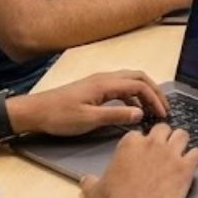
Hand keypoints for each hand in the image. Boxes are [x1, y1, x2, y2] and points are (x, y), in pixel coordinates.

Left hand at [10, 71, 167, 136]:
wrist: (34, 112)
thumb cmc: (59, 116)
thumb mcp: (89, 119)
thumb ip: (116, 115)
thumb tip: (140, 114)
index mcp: (106, 84)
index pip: (139, 85)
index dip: (154, 99)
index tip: (163, 114)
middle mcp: (105, 78)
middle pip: (138, 77)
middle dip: (154, 92)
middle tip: (164, 108)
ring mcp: (99, 82)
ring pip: (130, 81)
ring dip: (144, 93)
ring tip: (151, 110)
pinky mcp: (93, 89)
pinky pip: (120, 88)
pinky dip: (132, 96)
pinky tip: (131, 111)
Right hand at [81, 124, 197, 197]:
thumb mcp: (94, 189)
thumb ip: (92, 180)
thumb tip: (86, 180)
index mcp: (129, 144)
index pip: (140, 133)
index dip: (144, 142)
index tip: (145, 151)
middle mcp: (151, 144)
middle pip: (164, 128)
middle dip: (165, 137)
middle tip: (165, 150)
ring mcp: (170, 154)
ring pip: (183, 134)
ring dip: (183, 143)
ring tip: (181, 154)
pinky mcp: (185, 168)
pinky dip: (196, 158)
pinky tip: (192, 165)